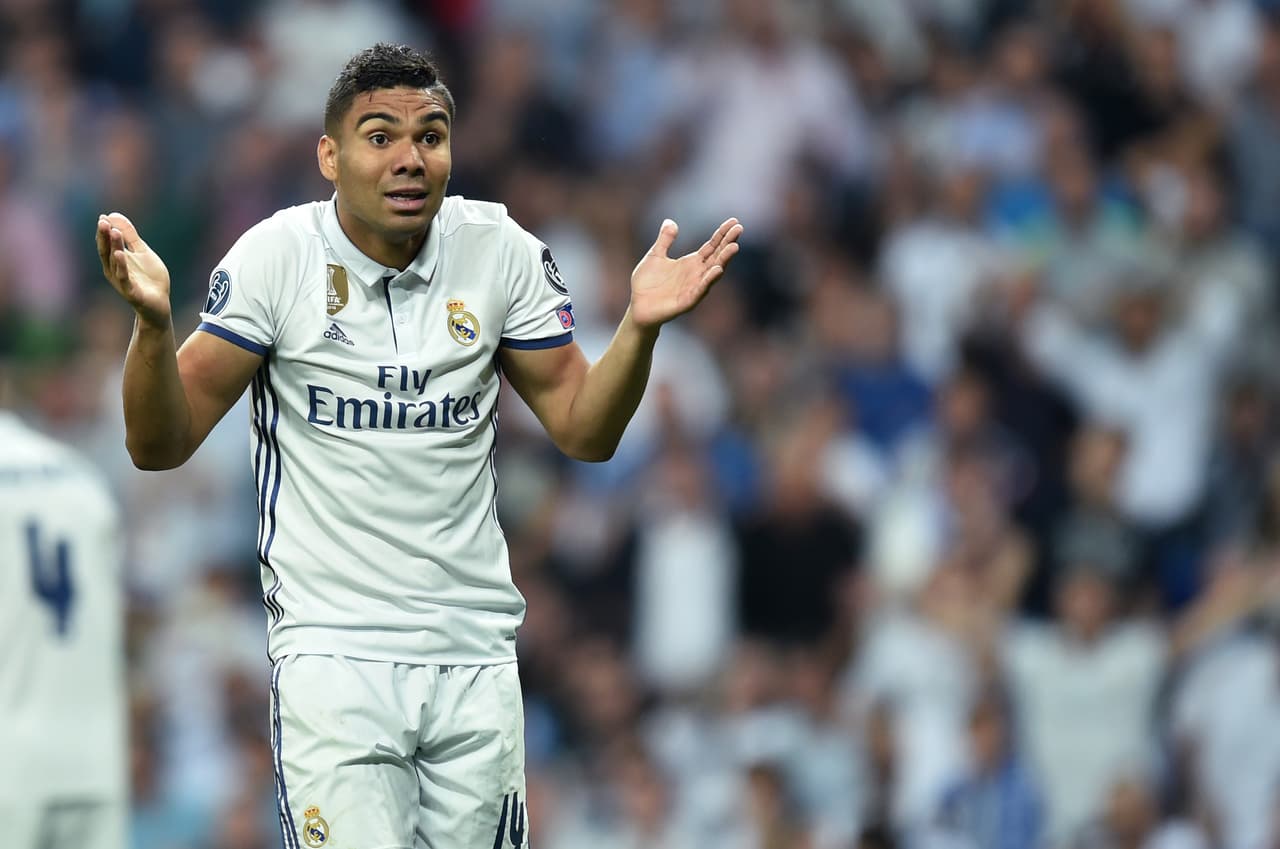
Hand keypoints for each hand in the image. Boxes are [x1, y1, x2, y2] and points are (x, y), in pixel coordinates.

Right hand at [96, 212, 171, 326]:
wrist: (160, 302)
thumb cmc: (149, 277)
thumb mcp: (141, 252)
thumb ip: (130, 236)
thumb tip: (114, 215)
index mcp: (115, 260)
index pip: (106, 243)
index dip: (104, 231)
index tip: (103, 216)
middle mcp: (114, 270)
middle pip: (106, 251)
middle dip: (104, 236)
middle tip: (103, 221)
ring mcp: (121, 281)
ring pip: (114, 262)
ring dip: (114, 246)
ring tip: (114, 232)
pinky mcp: (131, 292)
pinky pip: (124, 278)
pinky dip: (121, 266)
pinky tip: (120, 254)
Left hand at [629, 217, 742, 330]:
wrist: (637, 308)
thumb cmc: (646, 284)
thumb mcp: (655, 256)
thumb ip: (665, 240)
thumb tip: (670, 221)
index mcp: (691, 263)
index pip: (712, 246)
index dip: (722, 234)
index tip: (734, 221)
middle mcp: (697, 274)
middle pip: (717, 256)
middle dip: (728, 243)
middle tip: (739, 228)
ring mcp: (694, 288)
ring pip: (713, 273)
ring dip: (724, 260)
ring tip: (734, 246)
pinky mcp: (687, 301)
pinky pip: (701, 290)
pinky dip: (709, 280)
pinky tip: (717, 270)